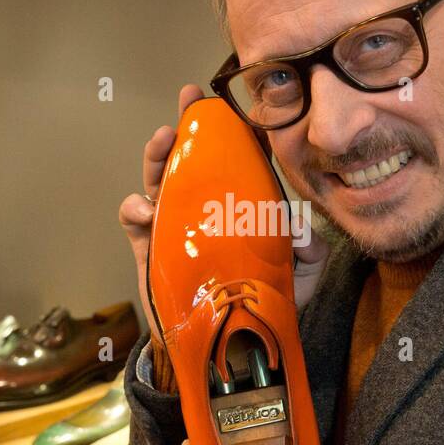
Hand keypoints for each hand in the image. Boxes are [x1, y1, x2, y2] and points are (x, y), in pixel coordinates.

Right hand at [118, 85, 330, 346]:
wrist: (227, 347)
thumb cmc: (265, 302)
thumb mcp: (301, 276)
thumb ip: (309, 250)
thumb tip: (302, 231)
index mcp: (241, 204)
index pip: (239, 158)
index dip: (238, 130)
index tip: (240, 107)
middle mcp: (206, 205)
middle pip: (194, 155)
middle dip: (189, 122)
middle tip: (190, 97)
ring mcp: (175, 223)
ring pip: (159, 176)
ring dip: (157, 154)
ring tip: (164, 138)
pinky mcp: (149, 246)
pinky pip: (133, 216)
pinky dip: (136, 206)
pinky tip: (148, 210)